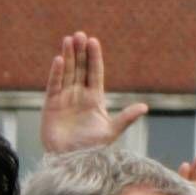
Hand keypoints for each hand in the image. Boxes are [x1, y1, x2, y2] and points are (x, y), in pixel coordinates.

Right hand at [40, 31, 148, 153]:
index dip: (94, 57)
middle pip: (79, 68)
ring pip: (67, 73)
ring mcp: (64, 98)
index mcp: (94, 98)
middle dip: (80, 52)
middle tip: (80, 34)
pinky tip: (58, 60)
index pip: (95, 73)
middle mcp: (79, 95)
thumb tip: (145, 107)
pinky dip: (56, 73)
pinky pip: (54, 85)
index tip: (94, 41)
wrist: (72, 160)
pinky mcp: (51, 105)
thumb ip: (126, 118)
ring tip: (69, 39)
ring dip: (67, 56)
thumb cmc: (92, 147)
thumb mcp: (111, 131)